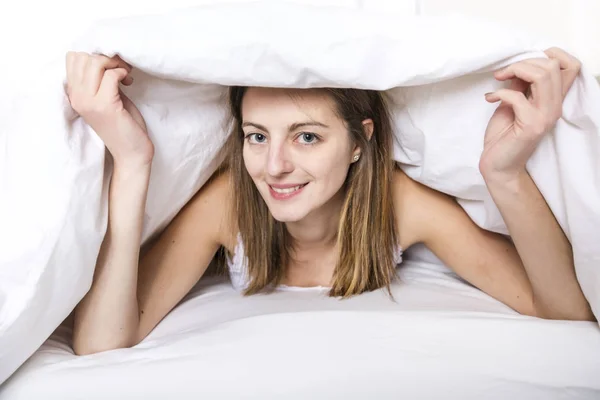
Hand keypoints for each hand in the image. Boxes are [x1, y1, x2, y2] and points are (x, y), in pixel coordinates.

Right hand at [66, 52, 153, 166]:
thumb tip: (106, 57)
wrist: (131, 153)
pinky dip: (122, 73)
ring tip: (125, 74)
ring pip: (95, 63)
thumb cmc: (122, 125)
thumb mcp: (106, 97)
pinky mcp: (105, 106)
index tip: (111, 67)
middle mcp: (77, 98)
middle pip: (83, 57)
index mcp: (74, 95)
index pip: (72, 58)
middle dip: (106, 57)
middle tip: (121, 69)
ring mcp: (89, 102)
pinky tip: (128, 82)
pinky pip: (111, 75)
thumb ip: (100, 80)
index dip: (94, 56)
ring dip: (115, 63)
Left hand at [479, 47, 580, 181]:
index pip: (571, 66)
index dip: (551, 54)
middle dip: (523, 62)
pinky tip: (490, 99)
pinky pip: (517, 97)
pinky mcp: (531, 125)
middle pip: (553, 66)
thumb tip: (518, 65)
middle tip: (503, 73)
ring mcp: (545, 116)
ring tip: (499, 79)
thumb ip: (520, 85)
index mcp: (553, 99)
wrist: (498, 166)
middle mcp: (554, 106)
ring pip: (542, 76)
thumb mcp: (512, 103)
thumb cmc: (504, 136)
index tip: (525, 61)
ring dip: (515, 71)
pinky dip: (499, 93)